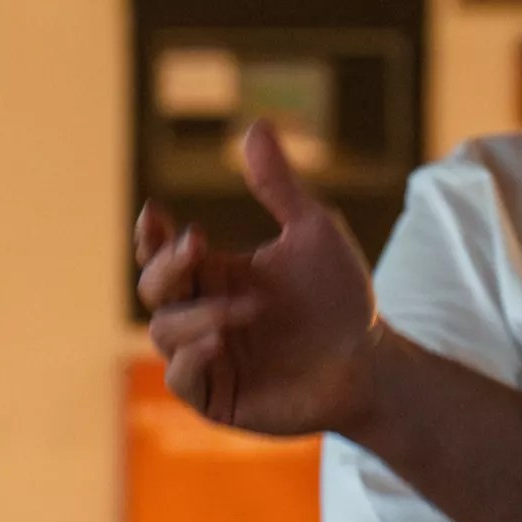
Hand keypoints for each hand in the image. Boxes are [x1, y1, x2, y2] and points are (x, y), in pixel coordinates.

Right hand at [134, 122, 382, 436]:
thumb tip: (255, 125)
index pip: (162, 252)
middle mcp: (201, 313)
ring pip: (164, 332)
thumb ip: (280, 186)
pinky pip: (181, 378)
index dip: (150, 234)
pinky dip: (192, 357)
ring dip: (197, 314)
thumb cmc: (341, 298)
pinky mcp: (217, 396)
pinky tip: (220, 339)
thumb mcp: (313, 232)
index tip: (156, 213)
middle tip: (199, 245)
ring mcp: (206, 357)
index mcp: (214, 274)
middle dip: (166, 266)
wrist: (371, 362)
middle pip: (152, 288)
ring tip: (245, 307)